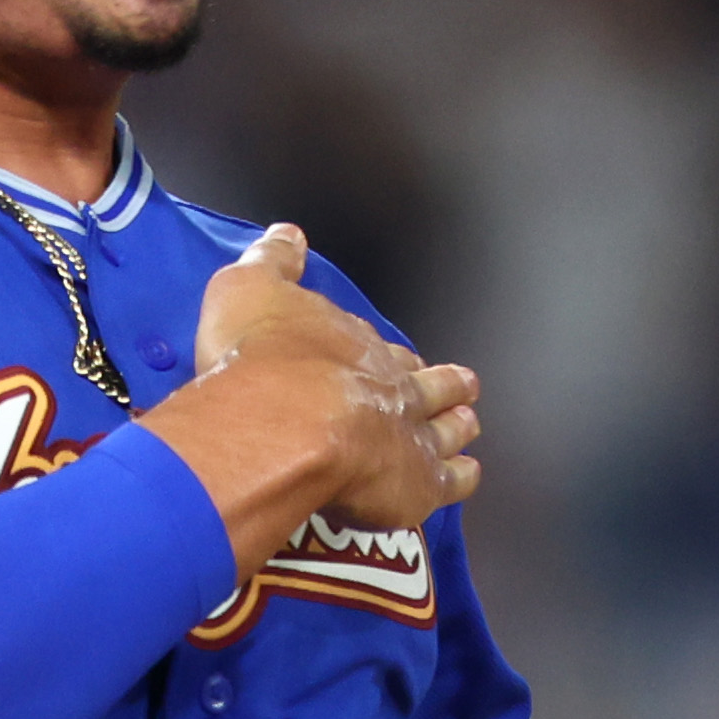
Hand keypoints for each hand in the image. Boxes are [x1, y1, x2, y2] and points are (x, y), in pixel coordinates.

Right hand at [142, 225, 479, 565]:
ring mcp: (412, 435)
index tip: (387, 352)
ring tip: (469, 421)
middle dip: (441, 382)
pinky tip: (468, 474)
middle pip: (425, 381)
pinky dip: (461, 476)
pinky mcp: (419, 484)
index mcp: (354, 343)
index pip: (374, 344)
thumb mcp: (248, 290)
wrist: (285, 422)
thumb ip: (272, 263)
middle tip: (461, 382)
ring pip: (446, 426)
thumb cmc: (260, 358)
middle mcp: (392, 384)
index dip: (383, 352)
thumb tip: (289, 234)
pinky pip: (450, 481)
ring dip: (457, 423)